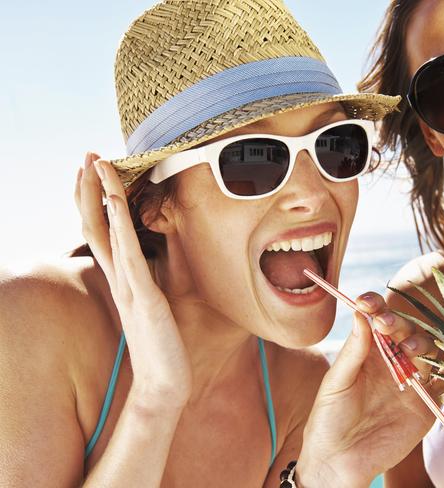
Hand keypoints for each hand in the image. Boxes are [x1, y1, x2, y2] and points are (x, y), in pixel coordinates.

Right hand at [75, 153, 191, 410]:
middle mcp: (120, 277)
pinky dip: (121, 225)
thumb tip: (153, 256)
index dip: (96, 200)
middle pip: (96, 223)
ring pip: (107, 232)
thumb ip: (150, 279)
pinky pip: (129, 255)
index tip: (94, 171)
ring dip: (102, 195)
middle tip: (87, 154)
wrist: (164, 381)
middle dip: (91, 188)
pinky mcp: (144, 296)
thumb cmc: (162, 342)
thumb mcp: (156, 302)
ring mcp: (128, 285)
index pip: (103, 231)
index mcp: (123, 278)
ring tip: (96, 164)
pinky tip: (117, 200)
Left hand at [296, 293, 434, 487]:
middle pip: (406, 330)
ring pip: (427, 350)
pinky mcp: (426, 403)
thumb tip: (362, 314)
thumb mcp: (336, 381)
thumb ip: (353, 350)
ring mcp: (411, 381)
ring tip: (407, 347)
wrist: (338, 462)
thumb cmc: (328, 419)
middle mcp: (392, 361)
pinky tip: (443, 361)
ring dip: (421, 342)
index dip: (376, 307)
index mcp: (368, 351)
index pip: (377, 320)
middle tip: (386, 324)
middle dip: (398, 322)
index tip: (367, 301)